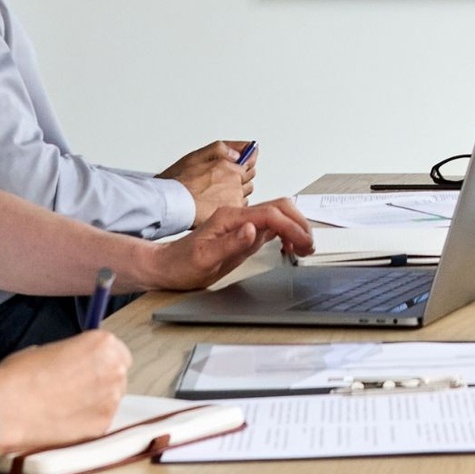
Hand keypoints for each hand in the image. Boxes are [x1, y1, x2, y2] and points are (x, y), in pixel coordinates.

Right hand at [0, 329, 131, 455]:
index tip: (89, 369)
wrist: (5, 408)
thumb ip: (70, 355)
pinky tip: (65, 423)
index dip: (101, 362)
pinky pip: (100, 422)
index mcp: (103, 343)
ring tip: (66, 408)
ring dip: (95, 403)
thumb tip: (69, 362)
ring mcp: (111, 399)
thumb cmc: (19, 375)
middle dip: (101, 382)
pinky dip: (87, 423)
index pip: (117, 352)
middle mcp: (115, 368)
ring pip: (111, 400)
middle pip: (117, 375)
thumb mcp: (47, 349)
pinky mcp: (102, 425)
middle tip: (76, 391)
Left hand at [147, 198, 313, 289]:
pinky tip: (289, 246)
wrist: (165, 266)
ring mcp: (242, 222)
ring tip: (304, 247)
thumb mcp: (204, 259)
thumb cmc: (181, 264)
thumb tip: (254, 230)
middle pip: (280, 207)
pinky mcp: (244, 232)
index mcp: (231, 218)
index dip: (291, 227)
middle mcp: (239, 216)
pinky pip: (272, 225)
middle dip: (299, 223)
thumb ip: (230, 244)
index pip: (270, 214)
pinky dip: (287, 232)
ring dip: (296, 227)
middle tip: (309, 246)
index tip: (302, 243)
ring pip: (279, 214)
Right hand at [159, 140, 254, 223]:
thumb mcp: (197, 155)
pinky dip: (232, 205)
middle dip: (240, 178)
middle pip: (249, 179)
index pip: (250, 163)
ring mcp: (234, 199)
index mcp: (230, 167)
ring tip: (216, 193)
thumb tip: (239, 152)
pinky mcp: (230, 213)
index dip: (244, 163)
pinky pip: (239, 208)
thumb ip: (222, 149)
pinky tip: (217, 204)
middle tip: (221, 181)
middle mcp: (236, 183)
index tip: (241, 163)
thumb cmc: (179, 182)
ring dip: (237, 192)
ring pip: (244, 194)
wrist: (170, 204)